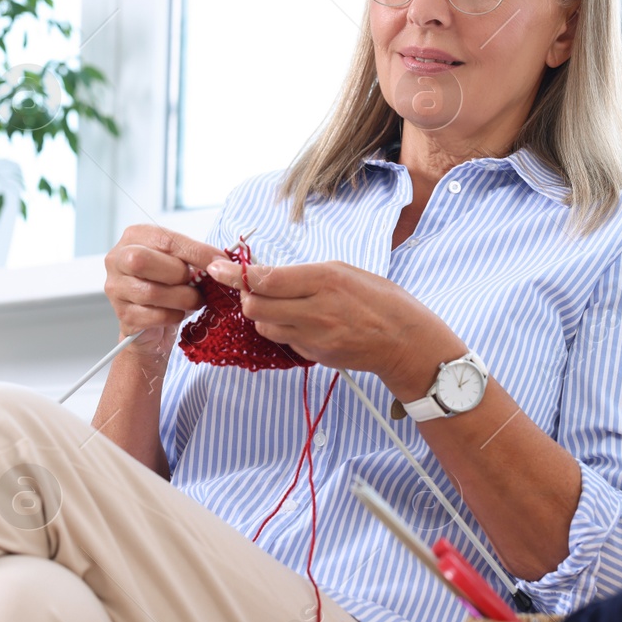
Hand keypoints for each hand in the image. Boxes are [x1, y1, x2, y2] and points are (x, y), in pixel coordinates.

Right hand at [104, 224, 227, 363]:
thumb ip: (194, 258)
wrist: (153, 323)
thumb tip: (220, 261)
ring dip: (182, 298)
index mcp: (134, 237)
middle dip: (178, 274)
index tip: (219, 261)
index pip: (164, 239)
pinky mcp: (124, 315)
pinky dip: (174, 315)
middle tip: (195, 283)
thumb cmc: (167, 285)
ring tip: (194, 300)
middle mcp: (117, 260)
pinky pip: (154, 315)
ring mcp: (116, 289)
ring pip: (150, 292)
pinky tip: (178, 313)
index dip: (195, 251)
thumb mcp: (179, 263)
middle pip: (142, 261)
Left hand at [203, 257, 461, 381]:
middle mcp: (316, 310)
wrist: (405, 340)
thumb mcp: (344, 272)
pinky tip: (300, 322)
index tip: (215, 267)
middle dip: (245, 295)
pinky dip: (282, 330)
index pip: (266, 279)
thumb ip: (305, 274)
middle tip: (247, 286)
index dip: (235, 274)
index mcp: (324, 280)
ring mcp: (315, 337)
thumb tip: (269, 275)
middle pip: (256, 306)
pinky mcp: (315, 355)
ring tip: (280, 304)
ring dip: (263, 314)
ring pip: (265, 326)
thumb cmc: (379, 299)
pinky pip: (284, 341)